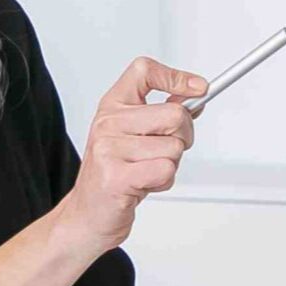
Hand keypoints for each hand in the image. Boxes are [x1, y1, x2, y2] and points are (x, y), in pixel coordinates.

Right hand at [50, 55, 206, 257]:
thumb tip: (194, 94)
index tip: (198, 88)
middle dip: (183, 137)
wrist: (87, 214)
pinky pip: (165, 170)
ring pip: (174, 148)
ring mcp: (110, 149)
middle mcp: (108, 122)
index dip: (175, 77)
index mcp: (112, 106)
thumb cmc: (114, 174)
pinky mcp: (117, 177)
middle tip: (164, 151)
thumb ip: (160, 113)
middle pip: (175, 114)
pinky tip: (143, 185)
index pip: (144, 71)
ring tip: (146, 172)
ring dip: (170, 166)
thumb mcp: (132, 134)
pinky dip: (163, 182)